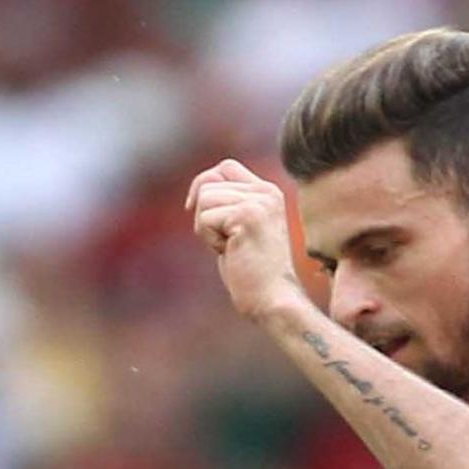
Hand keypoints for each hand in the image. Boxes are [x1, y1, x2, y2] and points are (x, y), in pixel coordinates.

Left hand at [187, 159, 304, 323]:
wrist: (273, 301)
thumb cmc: (253, 273)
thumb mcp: (241, 229)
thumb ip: (228, 204)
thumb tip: (198, 191)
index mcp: (269, 193)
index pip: (225, 168)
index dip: (205, 184)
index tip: (195, 209)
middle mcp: (266, 193)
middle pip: (209, 182)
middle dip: (205, 213)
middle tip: (227, 242)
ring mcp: (258, 203)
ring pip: (204, 198)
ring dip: (207, 228)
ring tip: (230, 248)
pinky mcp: (247, 216)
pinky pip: (205, 218)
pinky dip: (209, 239)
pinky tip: (231, 253)